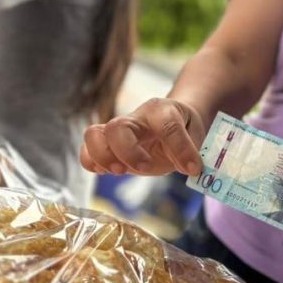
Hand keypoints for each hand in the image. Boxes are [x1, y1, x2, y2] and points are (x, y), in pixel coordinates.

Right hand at [80, 98, 205, 176]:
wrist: (173, 119)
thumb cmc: (184, 129)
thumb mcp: (196, 136)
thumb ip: (191, 149)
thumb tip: (189, 169)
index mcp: (162, 111)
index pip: (167, 125)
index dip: (180, 148)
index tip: (192, 169)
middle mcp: (136, 117)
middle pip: (117, 126)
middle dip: (128, 152)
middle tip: (145, 168)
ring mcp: (118, 129)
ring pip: (93, 134)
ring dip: (103, 157)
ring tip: (119, 171)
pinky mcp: (107, 144)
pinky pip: (86, 150)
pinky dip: (91, 162)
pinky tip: (107, 171)